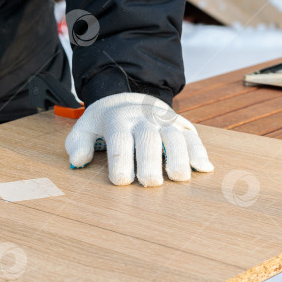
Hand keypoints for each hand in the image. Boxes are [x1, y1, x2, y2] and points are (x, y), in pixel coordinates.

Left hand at [65, 93, 213, 186]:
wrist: (131, 98)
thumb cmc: (106, 123)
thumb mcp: (85, 127)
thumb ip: (78, 143)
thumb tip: (77, 160)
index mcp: (118, 119)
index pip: (119, 139)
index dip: (121, 159)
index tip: (121, 181)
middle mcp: (143, 118)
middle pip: (148, 138)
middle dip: (150, 160)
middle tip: (150, 183)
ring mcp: (164, 121)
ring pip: (174, 136)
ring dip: (179, 156)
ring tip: (179, 178)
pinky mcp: (181, 125)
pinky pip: (192, 137)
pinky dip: (199, 152)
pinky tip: (203, 169)